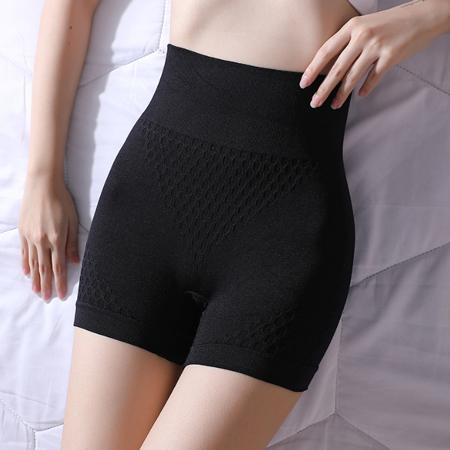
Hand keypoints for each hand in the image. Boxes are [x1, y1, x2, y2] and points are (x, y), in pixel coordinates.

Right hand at [18, 175, 79, 301]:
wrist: (42, 184)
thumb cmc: (62, 201)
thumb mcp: (72, 221)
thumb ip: (72, 243)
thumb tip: (75, 262)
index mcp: (56, 239)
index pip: (58, 267)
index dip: (60, 283)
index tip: (61, 295)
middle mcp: (41, 241)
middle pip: (44, 269)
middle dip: (46, 286)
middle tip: (46, 299)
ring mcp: (30, 237)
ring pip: (33, 263)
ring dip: (35, 279)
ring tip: (36, 291)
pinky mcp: (23, 231)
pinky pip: (24, 252)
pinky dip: (26, 264)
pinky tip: (27, 273)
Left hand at [299, 0, 449, 108]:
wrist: (423, 16)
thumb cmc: (390, 23)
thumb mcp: (365, 26)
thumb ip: (349, 43)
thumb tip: (330, 67)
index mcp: (352, 27)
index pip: (326, 51)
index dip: (313, 69)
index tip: (303, 84)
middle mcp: (363, 36)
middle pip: (337, 68)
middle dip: (323, 89)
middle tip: (314, 103)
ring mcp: (377, 46)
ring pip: (353, 77)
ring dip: (342, 94)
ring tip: (333, 105)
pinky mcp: (391, 56)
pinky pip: (373, 78)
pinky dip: (366, 88)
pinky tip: (360, 96)